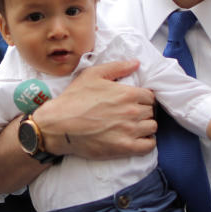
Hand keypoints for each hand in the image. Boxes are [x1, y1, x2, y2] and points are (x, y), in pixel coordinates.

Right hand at [36, 60, 155, 158]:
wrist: (58, 125)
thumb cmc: (73, 99)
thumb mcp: (92, 75)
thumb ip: (117, 67)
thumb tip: (135, 64)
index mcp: (127, 93)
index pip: (150, 96)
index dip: (143, 98)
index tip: (135, 102)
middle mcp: (131, 111)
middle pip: (151, 112)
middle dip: (143, 111)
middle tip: (131, 114)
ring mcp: (129, 131)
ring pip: (152, 127)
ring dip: (145, 126)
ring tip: (133, 126)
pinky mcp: (124, 147)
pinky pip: (148, 146)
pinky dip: (147, 142)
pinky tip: (137, 139)